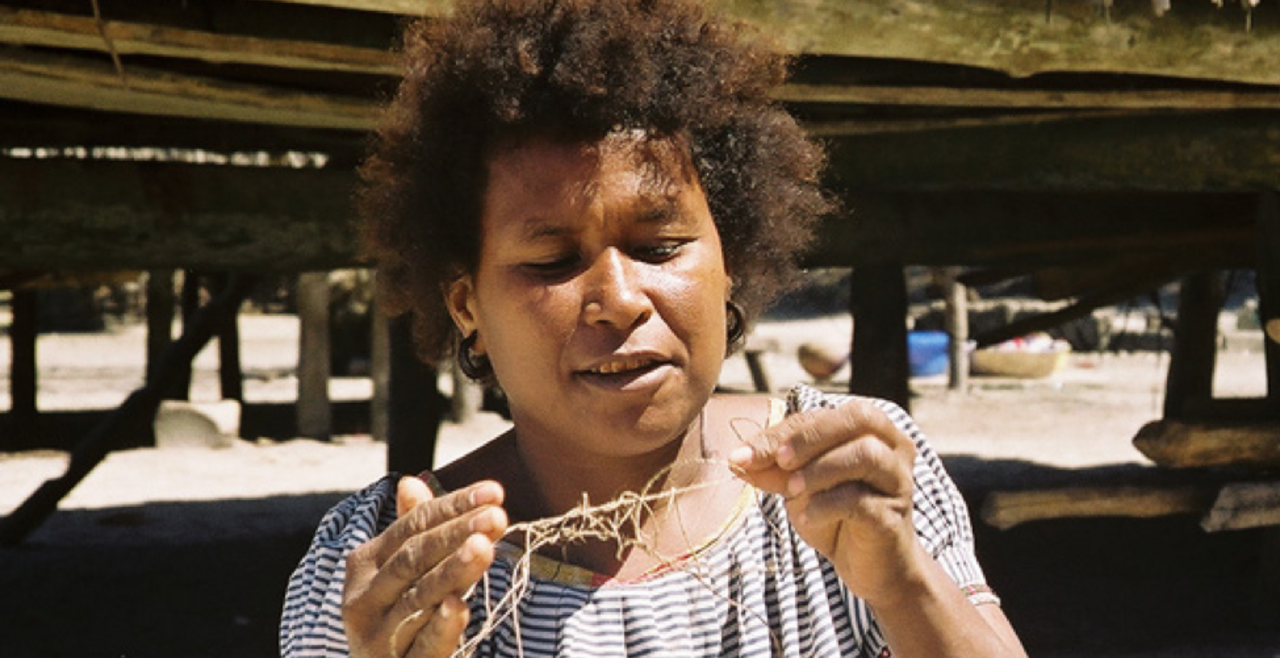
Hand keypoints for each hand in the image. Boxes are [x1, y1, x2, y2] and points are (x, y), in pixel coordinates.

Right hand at [342, 476, 507, 657]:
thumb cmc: (396, 616)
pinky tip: (460, 605)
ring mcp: (376, 637)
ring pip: (417, 598)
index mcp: (364, 565)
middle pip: (412, 558)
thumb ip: (411, 531)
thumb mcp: (402, 573)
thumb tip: (410, 482)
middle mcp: (363, 598)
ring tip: (485, 548)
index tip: (495, 491)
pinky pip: (423, 646)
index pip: (411, 526)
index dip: (452, 507)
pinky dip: (441, 626)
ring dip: (452, 572)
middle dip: (456, 534)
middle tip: (497, 516)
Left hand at [729, 398, 922, 605]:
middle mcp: (892, 449)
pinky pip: (862, 500)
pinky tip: (807, 517)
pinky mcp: (893, 517)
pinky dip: (827, 505)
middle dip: (811, 437)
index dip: (782, 432)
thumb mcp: (798, 487)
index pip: (822, 416)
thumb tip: (736, 457)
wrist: (869, 568)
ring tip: (792, 490)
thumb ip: (773, 468)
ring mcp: (898, 482)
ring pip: (866, 454)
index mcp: (868, 430)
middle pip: (858, 418)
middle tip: (780, 461)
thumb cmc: (835, 516)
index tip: (742, 455)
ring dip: (821, 469)